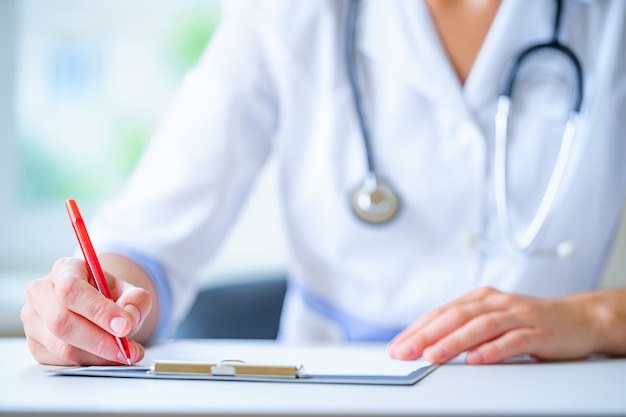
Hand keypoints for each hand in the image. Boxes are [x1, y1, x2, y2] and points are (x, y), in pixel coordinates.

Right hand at [21, 257, 151, 365]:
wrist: (95, 305)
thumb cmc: (108, 295)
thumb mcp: (128, 290)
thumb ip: (136, 300)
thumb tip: (129, 320)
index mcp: (64, 270)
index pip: (72, 289)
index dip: (98, 311)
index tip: (125, 326)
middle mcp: (41, 292)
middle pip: (62, 321)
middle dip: (100, 341)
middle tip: (127, 350)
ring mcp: (33, 320)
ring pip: (61, 347)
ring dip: (97, 356)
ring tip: (124, 354)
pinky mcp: (35, 345)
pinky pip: (61, 362)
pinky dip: (88, 364)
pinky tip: (107, 358)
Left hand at [387, 286, 617, 363]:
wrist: (578, 319)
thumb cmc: (529, 322)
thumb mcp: (492, 320)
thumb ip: (465, 329)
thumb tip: (426, 346)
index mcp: (480, 298)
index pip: (441, 312)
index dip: (417, 329)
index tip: (397, 346)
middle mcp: (496, 302)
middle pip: (455, 316)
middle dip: (426, 335)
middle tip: (405, 352)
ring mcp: (518, 315)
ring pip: (480, 326)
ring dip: (454, 342)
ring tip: (432, 356)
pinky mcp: (539, 331)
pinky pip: (513, 341)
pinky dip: (493, 350)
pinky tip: (476, 360)